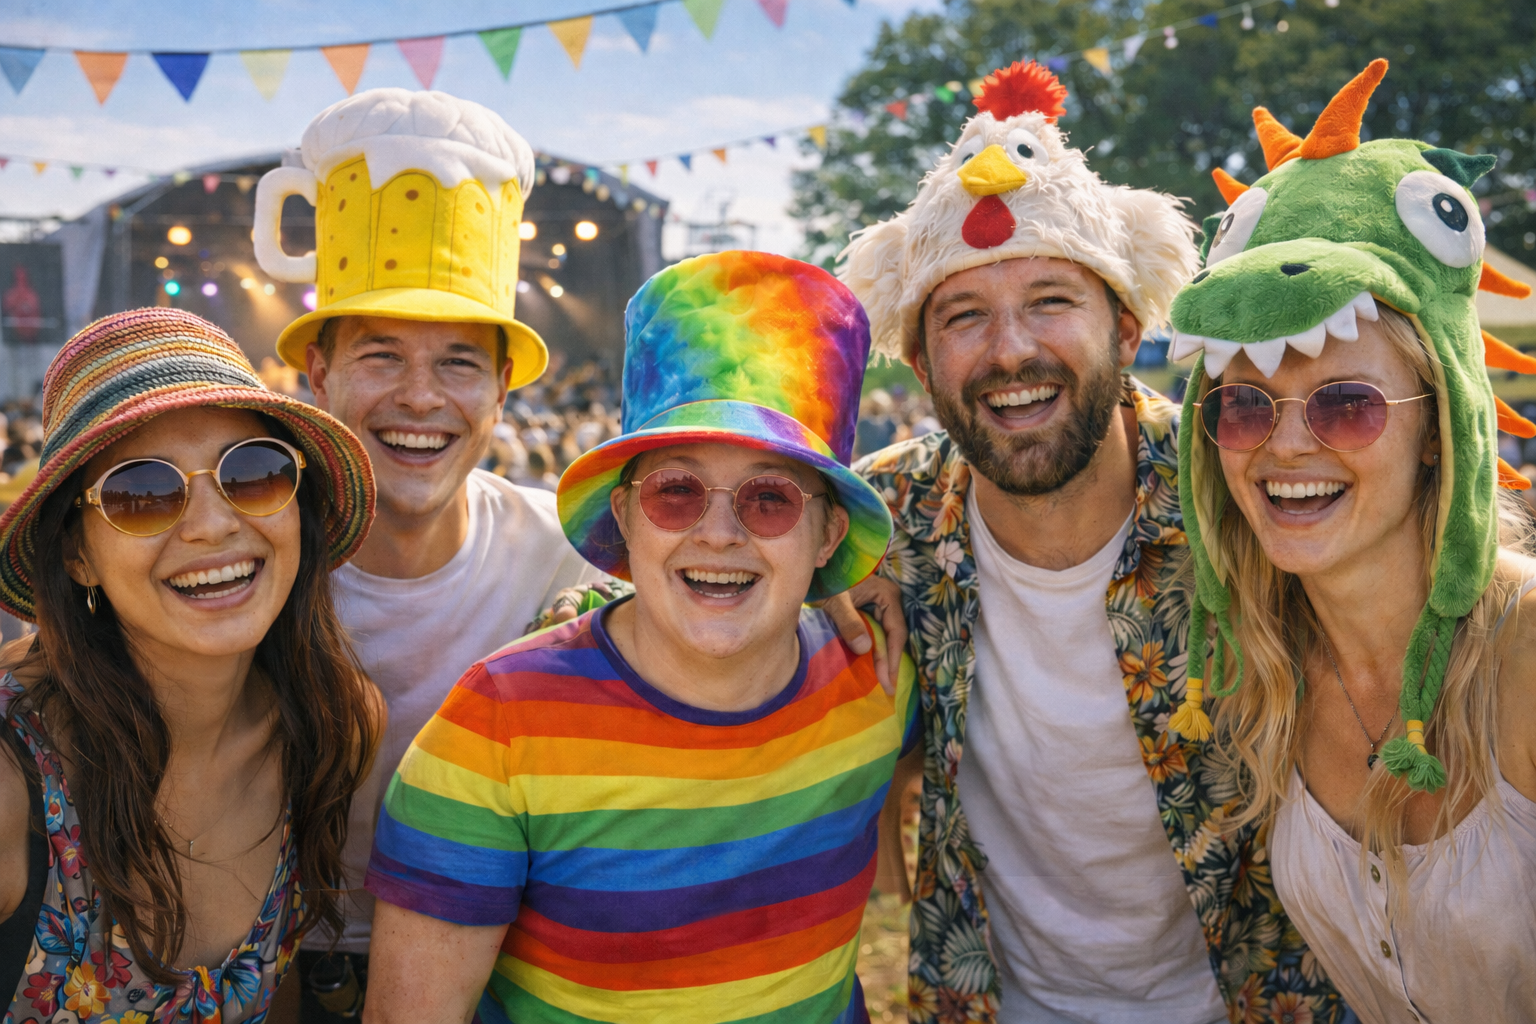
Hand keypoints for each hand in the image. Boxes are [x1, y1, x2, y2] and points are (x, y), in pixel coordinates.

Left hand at [821, 574, 907, 694]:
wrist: (814, 572)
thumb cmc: (825, 583)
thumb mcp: (834, 602)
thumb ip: (848, 623)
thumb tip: (865, 648)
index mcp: (887, 594)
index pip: (896, 632)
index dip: (892, 658)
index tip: (888, 680)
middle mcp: (889, 600)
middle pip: (894, 637)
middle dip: (890, 662)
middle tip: (888, 689)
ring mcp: (882, 607)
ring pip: (887, 638)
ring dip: (883, 659)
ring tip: (883, 683)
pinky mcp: (872, 613)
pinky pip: (878, 635)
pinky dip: (875, 651)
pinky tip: (872, 667)